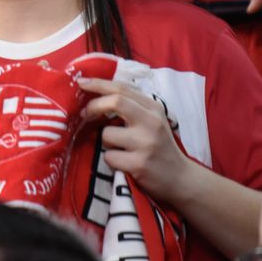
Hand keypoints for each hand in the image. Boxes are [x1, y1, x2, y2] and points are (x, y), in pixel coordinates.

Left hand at [77, 77, 194, 204]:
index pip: (122, 89)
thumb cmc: (159, 146)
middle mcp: (152, 122)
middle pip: (115, 102)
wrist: (180, 178)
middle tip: (84, 114)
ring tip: (121, 149)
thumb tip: (96, 93)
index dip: (98, 84)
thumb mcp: (151, 120)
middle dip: (93, 107)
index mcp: (153, 108)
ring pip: (106, 134)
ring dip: (106, 143)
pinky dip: (111, 160)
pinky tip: (125, 163)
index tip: (81, 82)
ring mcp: (146, 143)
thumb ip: (130, 106)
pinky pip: (109, 157)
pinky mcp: (139, 164)